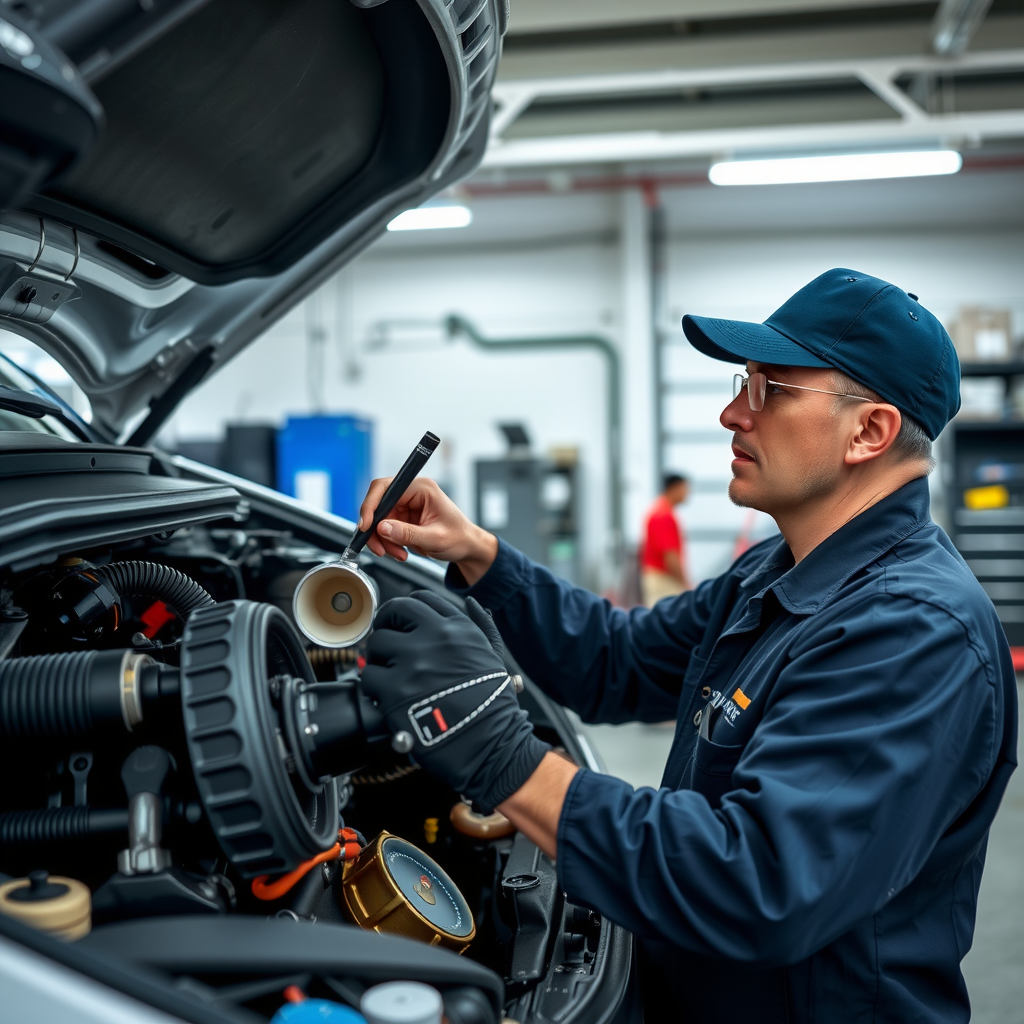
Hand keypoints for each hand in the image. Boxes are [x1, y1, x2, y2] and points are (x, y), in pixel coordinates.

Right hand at [357, 477, 496, 584]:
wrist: (467, 547)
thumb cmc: (459, 538)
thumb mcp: (435, 539)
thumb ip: (407, 533)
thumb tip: (382, 528)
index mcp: (421, 488)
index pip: (385, 488)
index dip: (371, 506)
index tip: (365, 526)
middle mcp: (411, 492)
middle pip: (378, 505)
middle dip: (376, 530)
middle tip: (381, 550)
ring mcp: (406, 505)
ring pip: (379, 520)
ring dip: (383, 540)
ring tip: (399, 554)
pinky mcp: (403, 518)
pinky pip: (385, 529)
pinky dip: (388, 543)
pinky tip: (401, 552)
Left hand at [361, 591, 549, 813]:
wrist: (492, 746)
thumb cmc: (495, 706)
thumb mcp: (494, 656)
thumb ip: (481, 626)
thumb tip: (472, 603)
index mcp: (459, 628)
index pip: (421, 600)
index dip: (405, 612)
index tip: (400, 624)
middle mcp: (435, 638)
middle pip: (393, 612)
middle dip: (385, 626)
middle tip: (385, 645)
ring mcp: (413, 663)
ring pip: (376, 644)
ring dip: (377, 659)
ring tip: (387, 676)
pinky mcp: (395, 691)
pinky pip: (367, 676)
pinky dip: (372, 688)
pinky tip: (386, 698)